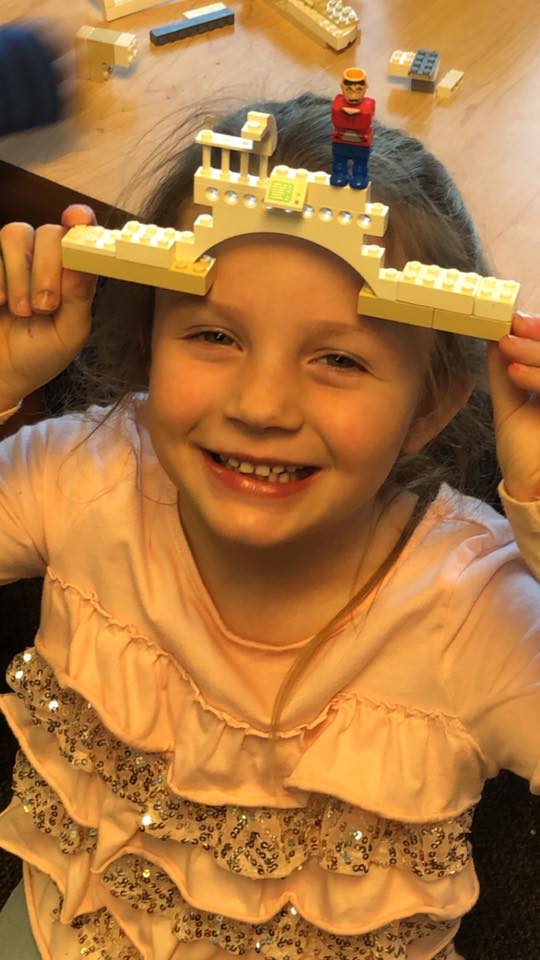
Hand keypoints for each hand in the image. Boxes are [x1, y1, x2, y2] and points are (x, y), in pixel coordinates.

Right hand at [0, 205, 96, 408]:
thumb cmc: (38, 355)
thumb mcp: (68, 333)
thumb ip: (79, 296)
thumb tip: (85, 261)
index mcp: (72, 272)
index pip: (80, 233)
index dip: (80, 220)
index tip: (75, 219)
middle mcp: (45, 258)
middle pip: (50, 232)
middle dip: (48, 269)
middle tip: (43, 306)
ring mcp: (14, 258)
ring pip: (17, 233)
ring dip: (20, 274)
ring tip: (20, 311)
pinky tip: (0, 304)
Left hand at [486, 311, 539, 500]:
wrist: (534, 492)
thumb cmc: (524, 452)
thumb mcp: (510, 404)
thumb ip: (503, 371)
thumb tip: (492, 334)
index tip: (515, 321)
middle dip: (537, 339)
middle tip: (510, 332)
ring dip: (537, 354)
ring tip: (508, 352)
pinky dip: (538, 377)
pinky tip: (516, 374)